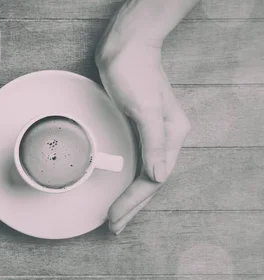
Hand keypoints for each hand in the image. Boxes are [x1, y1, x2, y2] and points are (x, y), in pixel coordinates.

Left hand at [96, 32, 191, 234]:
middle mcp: (165, 138)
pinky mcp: (138, 128)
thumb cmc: (134, 72)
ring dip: (130, 197)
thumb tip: (158, 175)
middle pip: (149, 182)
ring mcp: (152, 134)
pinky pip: (135, 162)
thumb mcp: (145, 107)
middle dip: (132, 207)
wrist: (125, 47)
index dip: (132, 202)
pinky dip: (127, 179)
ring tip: (116, 217)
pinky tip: (120, 187)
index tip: (114, 218)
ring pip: (142, 175)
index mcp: (171, 136)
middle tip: (113, 228)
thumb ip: (154, 142)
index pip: (152, 180)